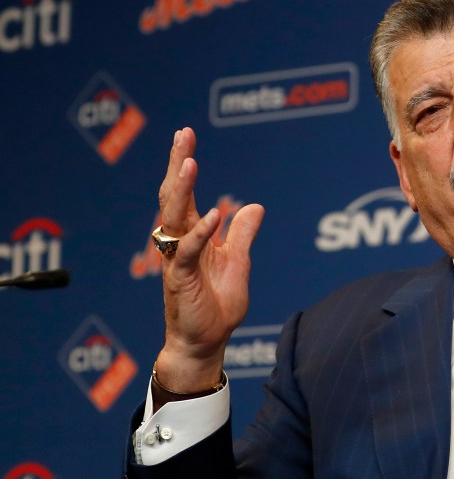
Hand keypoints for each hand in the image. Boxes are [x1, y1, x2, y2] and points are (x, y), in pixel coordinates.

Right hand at [154, 127, 264, 391]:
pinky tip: (212, 215)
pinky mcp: (180, 279)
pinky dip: (200, 233)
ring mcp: (177, 260)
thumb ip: (242, 235)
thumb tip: (254, 207)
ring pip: (174, 219)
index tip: (186, 135)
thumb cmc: (217, 307)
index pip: (185, 194)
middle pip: (174, 197)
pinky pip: (188, 252)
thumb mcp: (238, 263)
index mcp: (191, 236)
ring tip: (189, 162)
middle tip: (182, 135)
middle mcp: (179, 243)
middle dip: (177, 164)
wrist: (206, 343)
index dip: (184, 165)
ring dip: (182, 190)